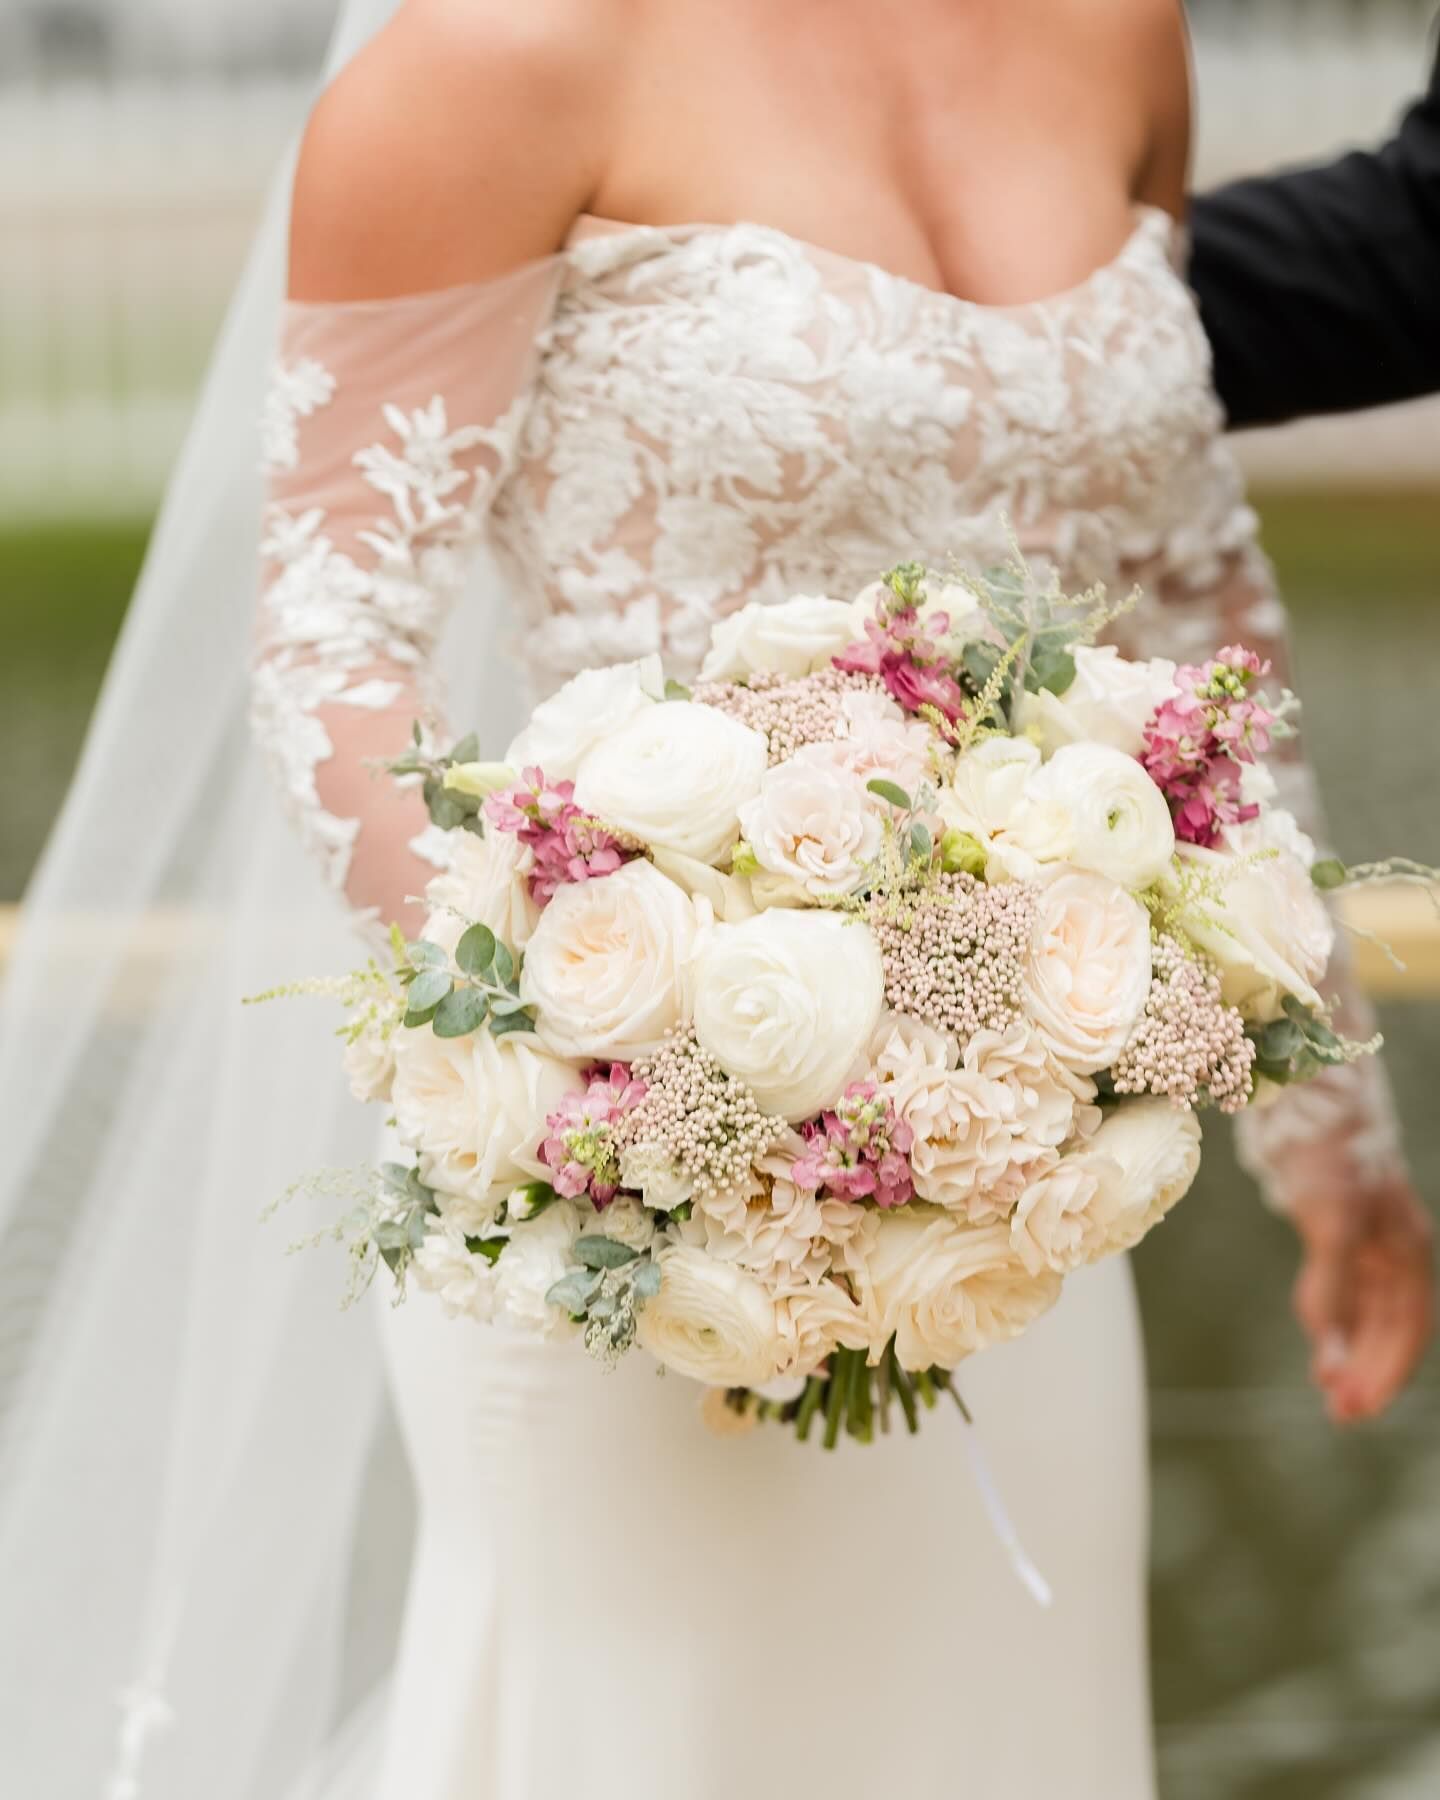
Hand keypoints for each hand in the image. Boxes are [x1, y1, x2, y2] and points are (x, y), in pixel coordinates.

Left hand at [1289, 1168, 1433, 1422]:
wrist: (1305, 1100)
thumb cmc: (1328, 1158)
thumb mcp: (1332, 1224)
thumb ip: (1332, 1288)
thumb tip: (1329, 1350)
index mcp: (1407, 1251)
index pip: (1405, 1328)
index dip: (1385, 1370)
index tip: (1357, 1407)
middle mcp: (1394, 1251)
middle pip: (1390, 1327)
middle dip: (1369, 1371)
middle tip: (1340, 1414)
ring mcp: (1369, 1241)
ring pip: (1368, 1313)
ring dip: (1352, 1353)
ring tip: (1329, 1390)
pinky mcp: (1339, 1231)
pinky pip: (1347, 1290)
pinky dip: (1337, 1321)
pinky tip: (1323, 1344)